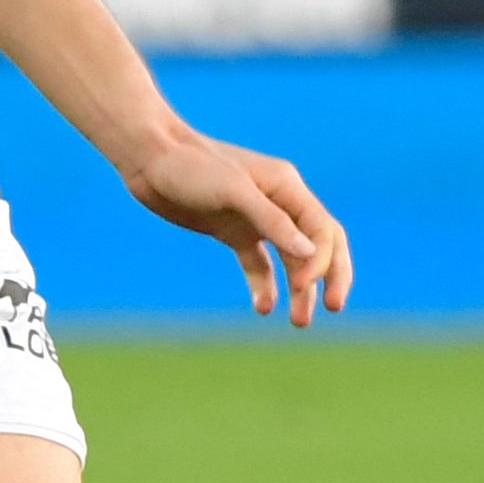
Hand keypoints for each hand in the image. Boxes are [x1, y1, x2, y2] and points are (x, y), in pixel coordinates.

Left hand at [124, 125, 350, 325]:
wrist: (149, 160)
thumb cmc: (191, 167)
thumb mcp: (234, 191)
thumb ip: (272, 222)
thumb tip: (311, 254)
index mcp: (287, 187)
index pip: (323, 229)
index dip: (323, 260)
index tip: (303, 285)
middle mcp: (277, 203)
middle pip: (318, 244)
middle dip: (329, 276)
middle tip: (334, 307)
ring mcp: (254, 219)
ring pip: (290, 259)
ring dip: (299, 290)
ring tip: (300, 323)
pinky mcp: (232, 232)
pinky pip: (258, 264)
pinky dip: (264, 286)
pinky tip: (263, 308)